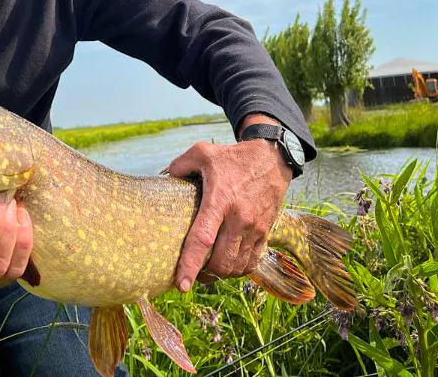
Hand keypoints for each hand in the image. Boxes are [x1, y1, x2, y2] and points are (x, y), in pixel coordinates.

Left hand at [169, 117, 291, 291]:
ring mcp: (255, 227)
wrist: (272, 158)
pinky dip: (239, 269)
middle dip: (205, 275)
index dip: (190, 265)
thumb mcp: (202, 152)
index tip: (181, 285)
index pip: (203, 239)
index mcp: (220, 200)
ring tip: (209, 272)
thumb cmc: (233, 156)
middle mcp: (239, 218)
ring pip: (238, 266)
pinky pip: (252, 261)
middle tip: (192, 276)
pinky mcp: (266, 231)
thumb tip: (165, 178)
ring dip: (222, 274)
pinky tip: (228, 265)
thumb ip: (180, 165)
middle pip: (222, 262)